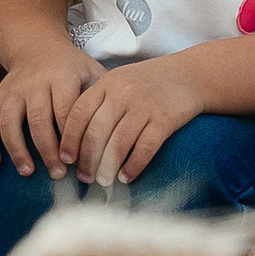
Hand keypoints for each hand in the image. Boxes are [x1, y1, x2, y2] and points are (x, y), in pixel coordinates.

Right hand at [0, 47, 97, 172]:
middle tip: (57, 174)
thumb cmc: (70, 67)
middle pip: (38, 119)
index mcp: (61, 78)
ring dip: (17, 149)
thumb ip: (103, 97)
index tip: (77, 161)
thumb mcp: (91, 71)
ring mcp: (13, 91)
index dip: (70, 137)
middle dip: (47, 149)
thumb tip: (119, 130)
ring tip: (28, 172)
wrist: (36, 45)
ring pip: (10, 121)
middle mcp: (34, 84)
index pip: (65, 110)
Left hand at [65, 58, 202, 184]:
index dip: (70, 138)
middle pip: (96, 131)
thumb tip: (77, 139)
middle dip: (87, 159)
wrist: (188, 74)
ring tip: (103, 180)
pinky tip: (126, 177)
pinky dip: (133, 166)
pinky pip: (145, 148)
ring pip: (118, 143)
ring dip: (108, 167)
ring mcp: (144, 106)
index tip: (66, 158)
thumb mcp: (119, 81)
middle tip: (84, 176)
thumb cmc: (148, 82)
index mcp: (106, 83)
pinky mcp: (164, 119)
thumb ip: (99, 102)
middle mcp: (122, 93)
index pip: (79, 113)